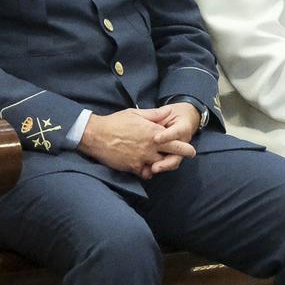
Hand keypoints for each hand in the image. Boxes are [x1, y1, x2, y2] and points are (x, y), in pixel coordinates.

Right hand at [81, 107, 196, 176]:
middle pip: (175, 157)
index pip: (178, 143)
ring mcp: (143, 158)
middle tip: (181, 158)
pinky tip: (145, 167)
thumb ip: (155, 114)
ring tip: (159, 161)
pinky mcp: (133, 167)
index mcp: (154, 132)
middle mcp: (151, 147)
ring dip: (162, 164)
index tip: (188, 149)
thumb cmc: (115, 122)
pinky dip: (148, 171)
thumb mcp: (136, 113)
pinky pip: (146, 173)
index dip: (185, 147)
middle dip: (180, 158)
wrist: (96, 135)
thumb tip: (169, 111)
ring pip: (161, 166)